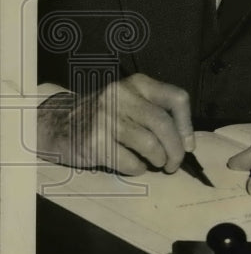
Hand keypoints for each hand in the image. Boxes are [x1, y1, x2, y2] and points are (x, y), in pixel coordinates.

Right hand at [36, 72, 193, 175]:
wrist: (58, 124)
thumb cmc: (104, 116)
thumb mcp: (130, 102)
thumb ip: (155, 113)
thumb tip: (186, 143)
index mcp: (138, 84)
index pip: (176, 98)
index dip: (187, 125)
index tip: (188, 144)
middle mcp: (122, 96)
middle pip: (164, 124)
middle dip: (176, 149)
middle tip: (175, 164)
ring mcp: (107, 118)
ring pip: (150, 144)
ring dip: (159, 160)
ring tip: (158, 165)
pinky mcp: (95, 142)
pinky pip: (130, 161)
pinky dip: (139, 169)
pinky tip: (136, 167)